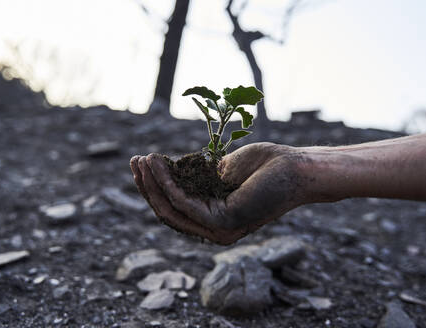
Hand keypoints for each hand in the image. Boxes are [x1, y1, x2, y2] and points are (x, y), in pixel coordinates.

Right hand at [130, 143, 309, 244]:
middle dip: (147, 186)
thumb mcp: (219, 171)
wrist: (295, 168)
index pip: (174, 207)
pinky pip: (185, 203)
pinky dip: (167, 182)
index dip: (154, 187)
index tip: (142, 163)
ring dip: (152, 184)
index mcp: (212, 218)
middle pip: (168, 211)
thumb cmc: (262, 166)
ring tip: (141, 160)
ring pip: (172, 209)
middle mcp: (213, 230)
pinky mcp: (223, 223)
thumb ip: (195, 177)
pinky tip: (157, 164)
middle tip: (134, 162)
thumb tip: (168, 171)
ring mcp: (218, 230)